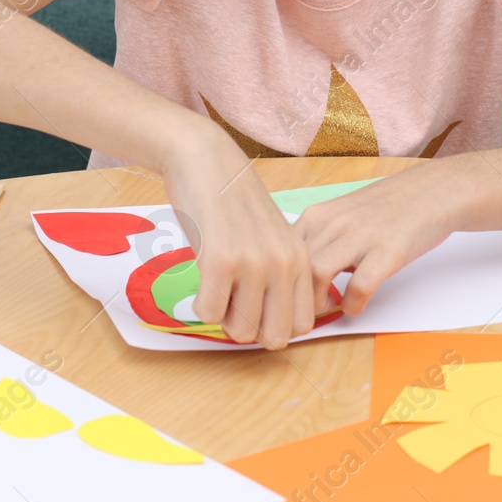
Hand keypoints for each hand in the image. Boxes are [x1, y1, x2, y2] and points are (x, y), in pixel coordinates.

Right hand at [159, 126, 313, 349]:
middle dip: (250, 330)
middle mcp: (283, 265)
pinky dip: (200, 305)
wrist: (207, 163)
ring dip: (222, 317)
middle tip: (233, 303)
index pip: (301, 326)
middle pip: (273, 338)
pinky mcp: (220, 261)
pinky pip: (208, 314)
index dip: (274, 326)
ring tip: (217, 285)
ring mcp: (253, 264)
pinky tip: (202, 278)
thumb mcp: (274, 239)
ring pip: (239, 331)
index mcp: (301, 261)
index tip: (256, 309)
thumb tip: (273, 330)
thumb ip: (282, 276)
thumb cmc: (235, 204)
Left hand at [293, 161, 466, 316]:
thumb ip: (320, 241)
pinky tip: (356, 305)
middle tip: (301, 315)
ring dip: (317, 303)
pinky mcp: (388, 251)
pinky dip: (352, 304)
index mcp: (318, 215)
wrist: (431, 191)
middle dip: (293, 299)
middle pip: (294, 268)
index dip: (278, 283)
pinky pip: (358, 287)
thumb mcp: (343, 216)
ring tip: (327, 309)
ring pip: (318, 275)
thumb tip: (300, 277)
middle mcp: (334, 223)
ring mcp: (361, 236)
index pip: (280, 254)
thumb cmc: (387, 207)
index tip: (285, 300)